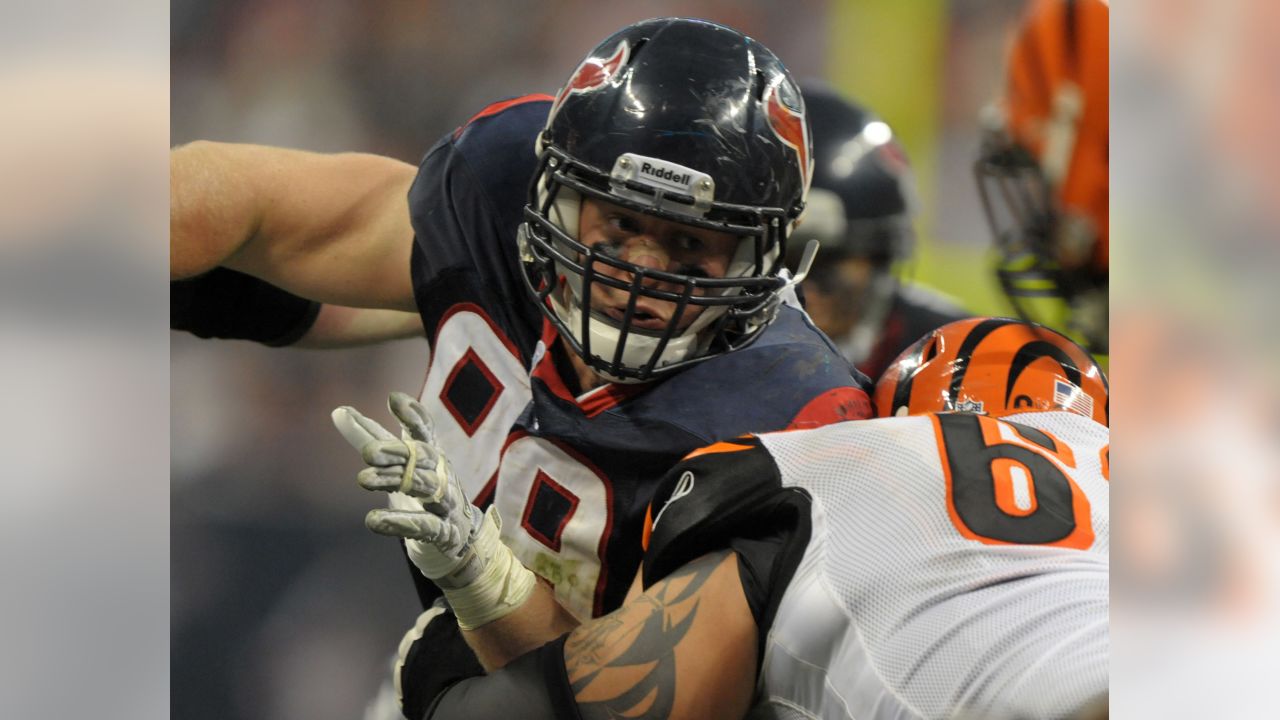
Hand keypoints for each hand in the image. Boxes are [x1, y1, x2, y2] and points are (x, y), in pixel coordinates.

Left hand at [332, 392, 534, 627]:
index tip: (394, 399)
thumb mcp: (396, 463)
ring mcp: (445, 502)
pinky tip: (373, 521)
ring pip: (425, 487)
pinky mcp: (443, 531)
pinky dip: (400, 523)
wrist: (457, 536)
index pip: (424, 430)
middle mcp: (440, 474)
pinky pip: (425, 526)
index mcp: (429, 455)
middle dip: (396, 452)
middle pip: (421, 458)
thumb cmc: (420, 490)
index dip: (413, 415)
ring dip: (394, 482)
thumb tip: (337, 411)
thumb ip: (368, 438)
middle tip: (367, 452)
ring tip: (363, 480)